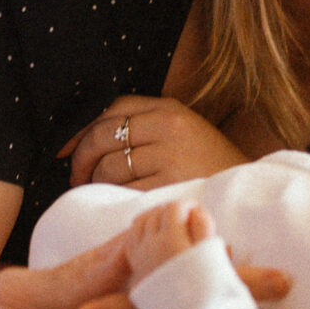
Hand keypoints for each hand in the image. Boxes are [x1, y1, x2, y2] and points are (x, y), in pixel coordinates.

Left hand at [62, 95, 247, 189]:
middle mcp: (168, 127)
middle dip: (80, 158)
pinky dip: (112, 195)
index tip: (64, 147)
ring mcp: (170, 156)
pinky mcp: (170, 184)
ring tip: (99, 190)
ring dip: (95, 181)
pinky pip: (124, 189)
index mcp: (169, 109)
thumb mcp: (182, 131)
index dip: (79, 128)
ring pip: (109, 165)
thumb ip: (143, 125)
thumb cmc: (206, 164)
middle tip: (76, 175)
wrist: (245, 191)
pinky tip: (116, 199)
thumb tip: (84, 136)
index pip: (112, 109)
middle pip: (103, 136)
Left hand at [124, 200, 214, 280]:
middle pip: (156, 214)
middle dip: (172, 211)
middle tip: (188, 217)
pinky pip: (132, 241)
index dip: (188, 206)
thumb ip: (203, 230)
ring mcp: (140, 260)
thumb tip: (196, 212)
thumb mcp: (212, 258)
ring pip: (140, 225)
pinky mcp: (138, 274)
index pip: (174, 208)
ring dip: (155, 219)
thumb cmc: (208, 293)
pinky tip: (153, 238)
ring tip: (171, 224)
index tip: (199, 213)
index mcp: (171, 240)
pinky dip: (142, 232)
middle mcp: (150, 247)